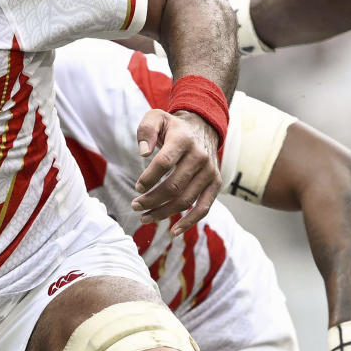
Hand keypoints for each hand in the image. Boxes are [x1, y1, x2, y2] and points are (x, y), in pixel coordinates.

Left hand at [131, 110, 221, 234]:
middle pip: (173, 186)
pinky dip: (189, 222)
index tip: (137, 187)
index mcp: (183, 140)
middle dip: (151, 200)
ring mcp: (210, 172)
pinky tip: (173, 232)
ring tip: (144, 218)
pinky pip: (204, 208)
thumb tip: (143, 153)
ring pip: (185, 200)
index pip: (164, 163)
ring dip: (163, 213)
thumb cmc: (173, 128)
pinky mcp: (216, 183)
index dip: (148, 178)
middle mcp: (200, 157)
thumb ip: (146, 131)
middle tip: (135, 206)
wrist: (202, 128)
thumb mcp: (156, 119)